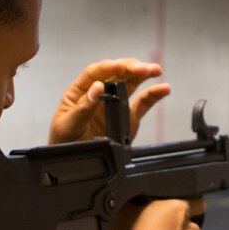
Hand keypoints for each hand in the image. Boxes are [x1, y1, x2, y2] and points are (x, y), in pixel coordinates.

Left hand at [48, 58, 170, 143]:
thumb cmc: (65, 141)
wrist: (73, 163)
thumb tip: (97, 88)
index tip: (118, 66)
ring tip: (155, 70)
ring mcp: (115, 103)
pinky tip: (163, 89)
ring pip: (130, 83)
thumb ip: (83, 108)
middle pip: (116, 73)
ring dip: (143, 74)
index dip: (107, 67)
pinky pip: (142, 103)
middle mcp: (99, 93)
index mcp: (80, 91)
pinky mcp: (128, 116)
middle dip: (130, 67)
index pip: (95, 73)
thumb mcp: (68, 125)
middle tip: (142, 68)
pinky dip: (153, 95)